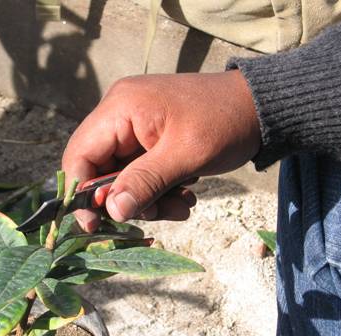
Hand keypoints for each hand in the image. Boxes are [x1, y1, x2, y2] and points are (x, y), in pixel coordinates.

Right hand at [62, 70, 260, 231]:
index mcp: (120, 108)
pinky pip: (140, 172)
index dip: (81, 193)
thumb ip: (144, 183)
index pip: (80, 155)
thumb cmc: (224, 122)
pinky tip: (184, 193)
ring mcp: (134, 127)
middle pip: (100, 170)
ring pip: (122, 176)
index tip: (96, 224)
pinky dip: (158, 189)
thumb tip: (111, 211)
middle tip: (158, 213)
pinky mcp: (149, 139)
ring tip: (182, 204)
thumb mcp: (185, 156)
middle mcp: (120, 114)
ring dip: (148, 198)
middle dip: (127, 199)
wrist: (260, 107)